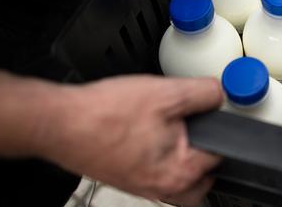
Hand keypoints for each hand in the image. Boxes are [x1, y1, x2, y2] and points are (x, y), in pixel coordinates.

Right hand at [42, 75, 222, 205]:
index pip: (221, 156)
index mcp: (179, 173)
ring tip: (177, 132)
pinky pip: (156, 174)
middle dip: (207, 155)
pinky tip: (151, 134)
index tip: (215, 114)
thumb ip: (204, 94)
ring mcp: (142, 186)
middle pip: (203, 180)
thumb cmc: (106, 115)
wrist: (60, 123)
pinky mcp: (127, 178)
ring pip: (179, 181)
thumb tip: (221, 94)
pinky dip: (161, 157)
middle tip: (203, 129)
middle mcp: (161, 187)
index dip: (221, 129)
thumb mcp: (167, 93)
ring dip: (183, 159)